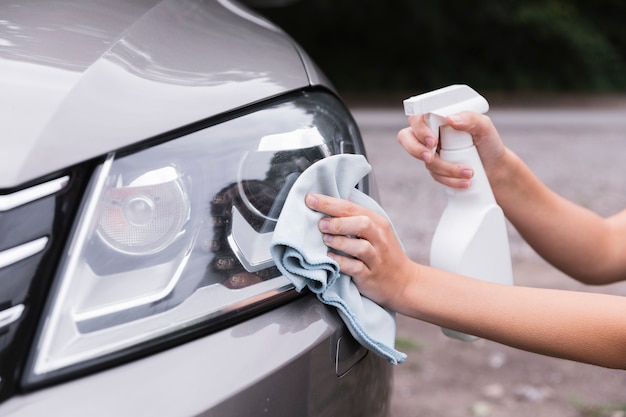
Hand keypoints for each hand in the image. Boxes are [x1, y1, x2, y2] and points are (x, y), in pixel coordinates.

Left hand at [304, 193, 418, 309]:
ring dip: (340, 242)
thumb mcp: (376, 231)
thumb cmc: (383, 254)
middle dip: (338, 222)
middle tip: (320, 223)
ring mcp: (376, 258)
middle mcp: (379, 239)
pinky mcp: (370, 276)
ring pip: (360, 247)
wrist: (403, 282)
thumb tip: (330, 204)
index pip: (352, 207)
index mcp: (377, 223)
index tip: (310, 199)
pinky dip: (341, 262)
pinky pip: (355, 268)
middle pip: (361, 224)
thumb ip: (355, 218)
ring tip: (325, 239)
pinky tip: (331, 258)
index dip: (329, 203)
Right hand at [397, 111, 505, 188]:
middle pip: (406, 138)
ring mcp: (430, 152)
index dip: (419, 129)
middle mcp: (430, 133)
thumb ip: (469, 118)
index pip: (417, 117)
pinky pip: (434, 175)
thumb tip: (450, 118)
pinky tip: (464, 182)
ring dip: (444, 168)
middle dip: (416, 149)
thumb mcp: (484, 126)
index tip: (432, 141)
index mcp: (438, 118)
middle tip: (431, 157)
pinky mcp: (435, 168)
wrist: (494, 168)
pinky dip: (449, 180)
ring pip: (424, 160)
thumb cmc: (488, 143)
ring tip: (469, 172)